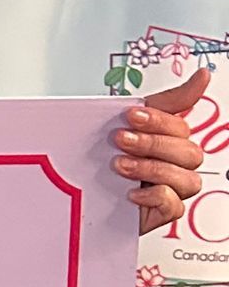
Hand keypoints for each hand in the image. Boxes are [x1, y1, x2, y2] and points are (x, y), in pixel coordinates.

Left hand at [114, 65, 207, 235]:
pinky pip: (174, 206)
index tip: (131, 114)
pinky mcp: (164, 211)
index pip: (180, 125)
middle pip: (188, 151)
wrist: (82, 190)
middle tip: (120, 140)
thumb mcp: (130, 120)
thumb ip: (171, 100)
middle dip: (151, 144)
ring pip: (186, 179)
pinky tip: (131, 192)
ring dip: (152, 169)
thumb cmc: (110, 152)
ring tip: (121, 166)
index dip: (158, 119)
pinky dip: (154, 196)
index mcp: (172, 138)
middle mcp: (177, 162)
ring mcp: (174, 188)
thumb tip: (204, 75)